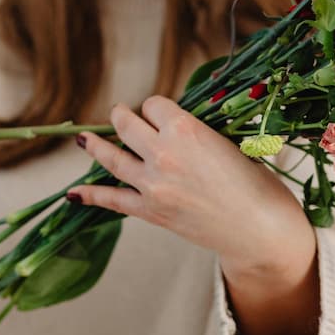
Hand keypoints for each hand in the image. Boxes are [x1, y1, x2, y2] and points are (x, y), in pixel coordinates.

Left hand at [70, 96, 315, 280]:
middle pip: (127, 123)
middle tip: (123, 114)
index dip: (159, 108)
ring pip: (111, 157)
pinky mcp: (150, 212)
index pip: (155, 104)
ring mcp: (152, 184)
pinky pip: (112, 199)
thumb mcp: (231, 142)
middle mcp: (163, 153)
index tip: (164, 115)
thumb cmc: (255, 182)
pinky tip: (74, 194)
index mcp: (186, 129)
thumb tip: (174, 123)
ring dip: (95, 145)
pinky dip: (91, 196)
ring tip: (84, 139)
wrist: (259, 229)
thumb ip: (199, 131)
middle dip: (124, 116)